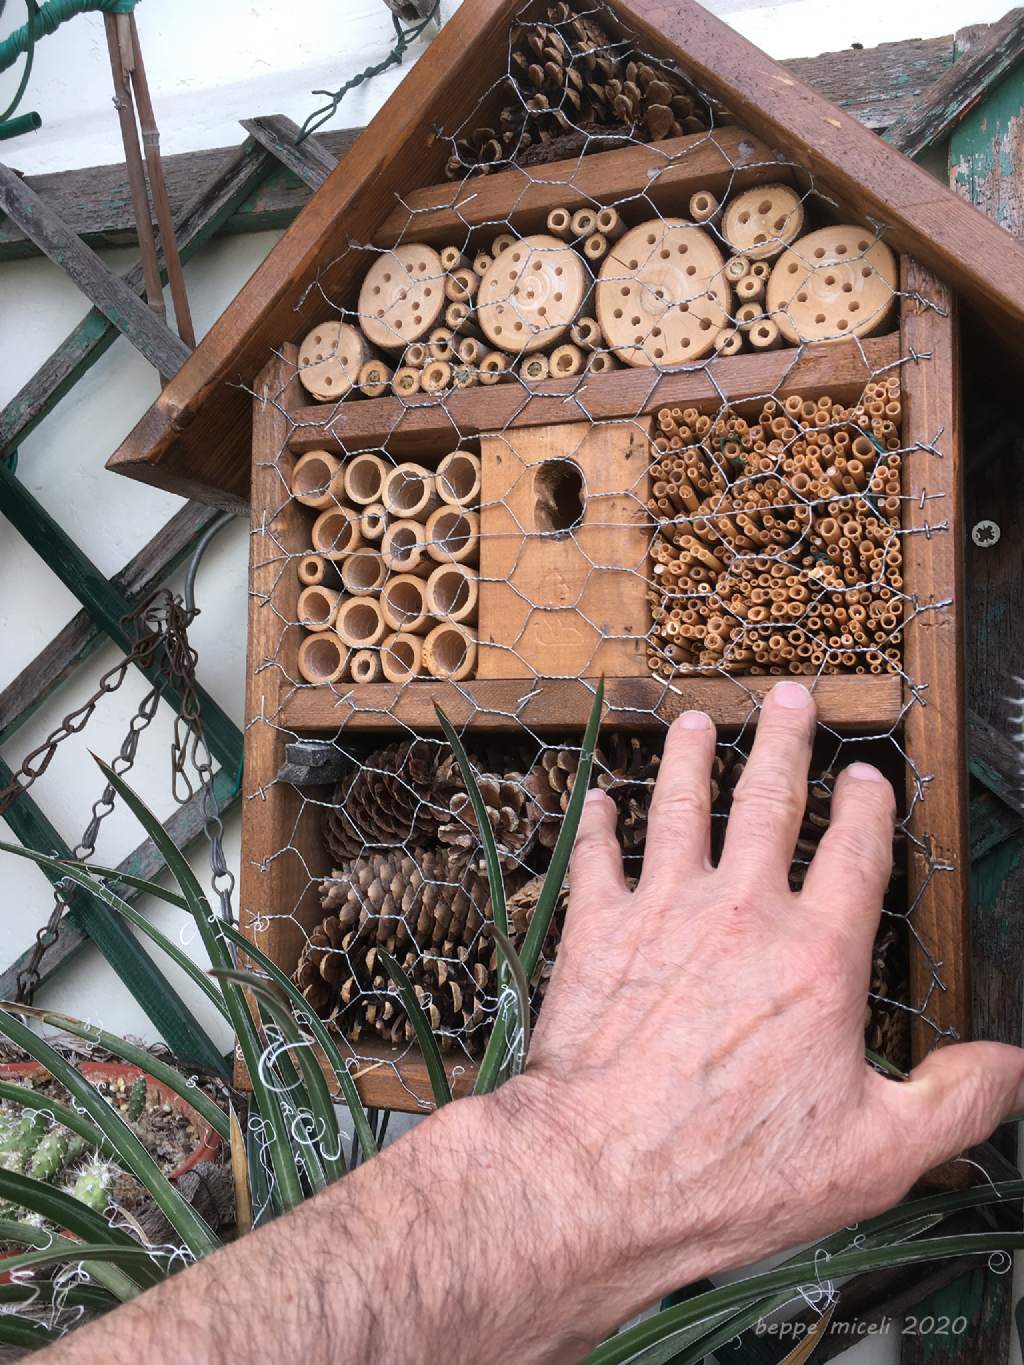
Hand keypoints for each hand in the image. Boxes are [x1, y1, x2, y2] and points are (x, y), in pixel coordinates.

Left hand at [491, 680, 1023, 1345]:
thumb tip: (1015, 1066)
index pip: (854, 854)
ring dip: (690, 759)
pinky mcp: (597, 930)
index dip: (867, 806)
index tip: (868, 774)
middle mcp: (741, 913)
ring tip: (697, 722)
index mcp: (816, 957)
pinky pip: (597, 858)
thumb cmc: (736, 1170)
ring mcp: (663, 912)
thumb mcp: (876, 1155)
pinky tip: (600, 800)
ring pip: (681, 808)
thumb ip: (955, 1101)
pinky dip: (597, 825)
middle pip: (768, 801)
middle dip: (783, 741)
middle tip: (788, 695)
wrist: (604, 1175)